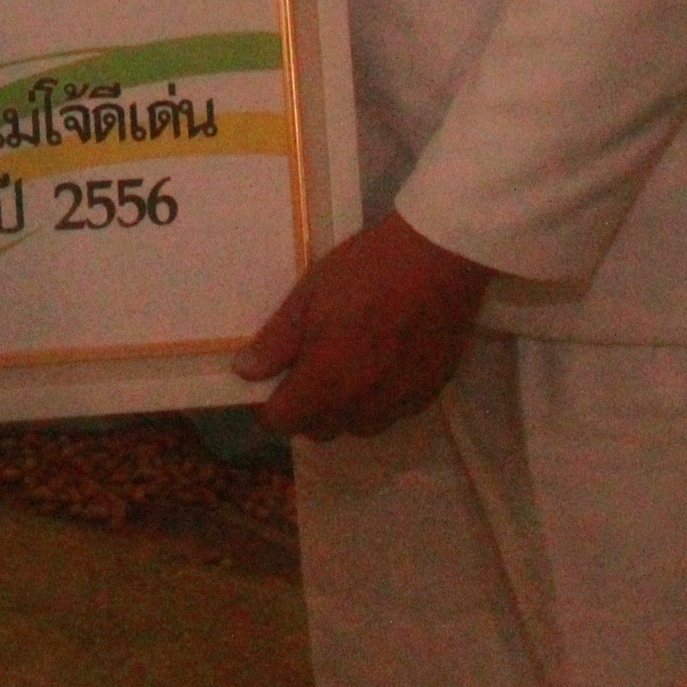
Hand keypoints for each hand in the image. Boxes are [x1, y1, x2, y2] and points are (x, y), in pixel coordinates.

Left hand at [234, 213, 495, 439]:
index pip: (285, 421)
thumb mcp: (309, 294)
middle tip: (308, 370)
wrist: (440, 257)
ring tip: (347, 369)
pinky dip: (379, 401)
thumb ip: (277, 341)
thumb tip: (245, 372)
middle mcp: (362, 403)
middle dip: (306, 410)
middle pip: (321, 430)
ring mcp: (399, 402)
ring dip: (344, 409)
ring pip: (359, 426)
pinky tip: (383, 366)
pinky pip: (392, 413)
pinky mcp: (429, 392)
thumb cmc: (367, 270)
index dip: (272, 406)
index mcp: (326, 380)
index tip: (275, 382)